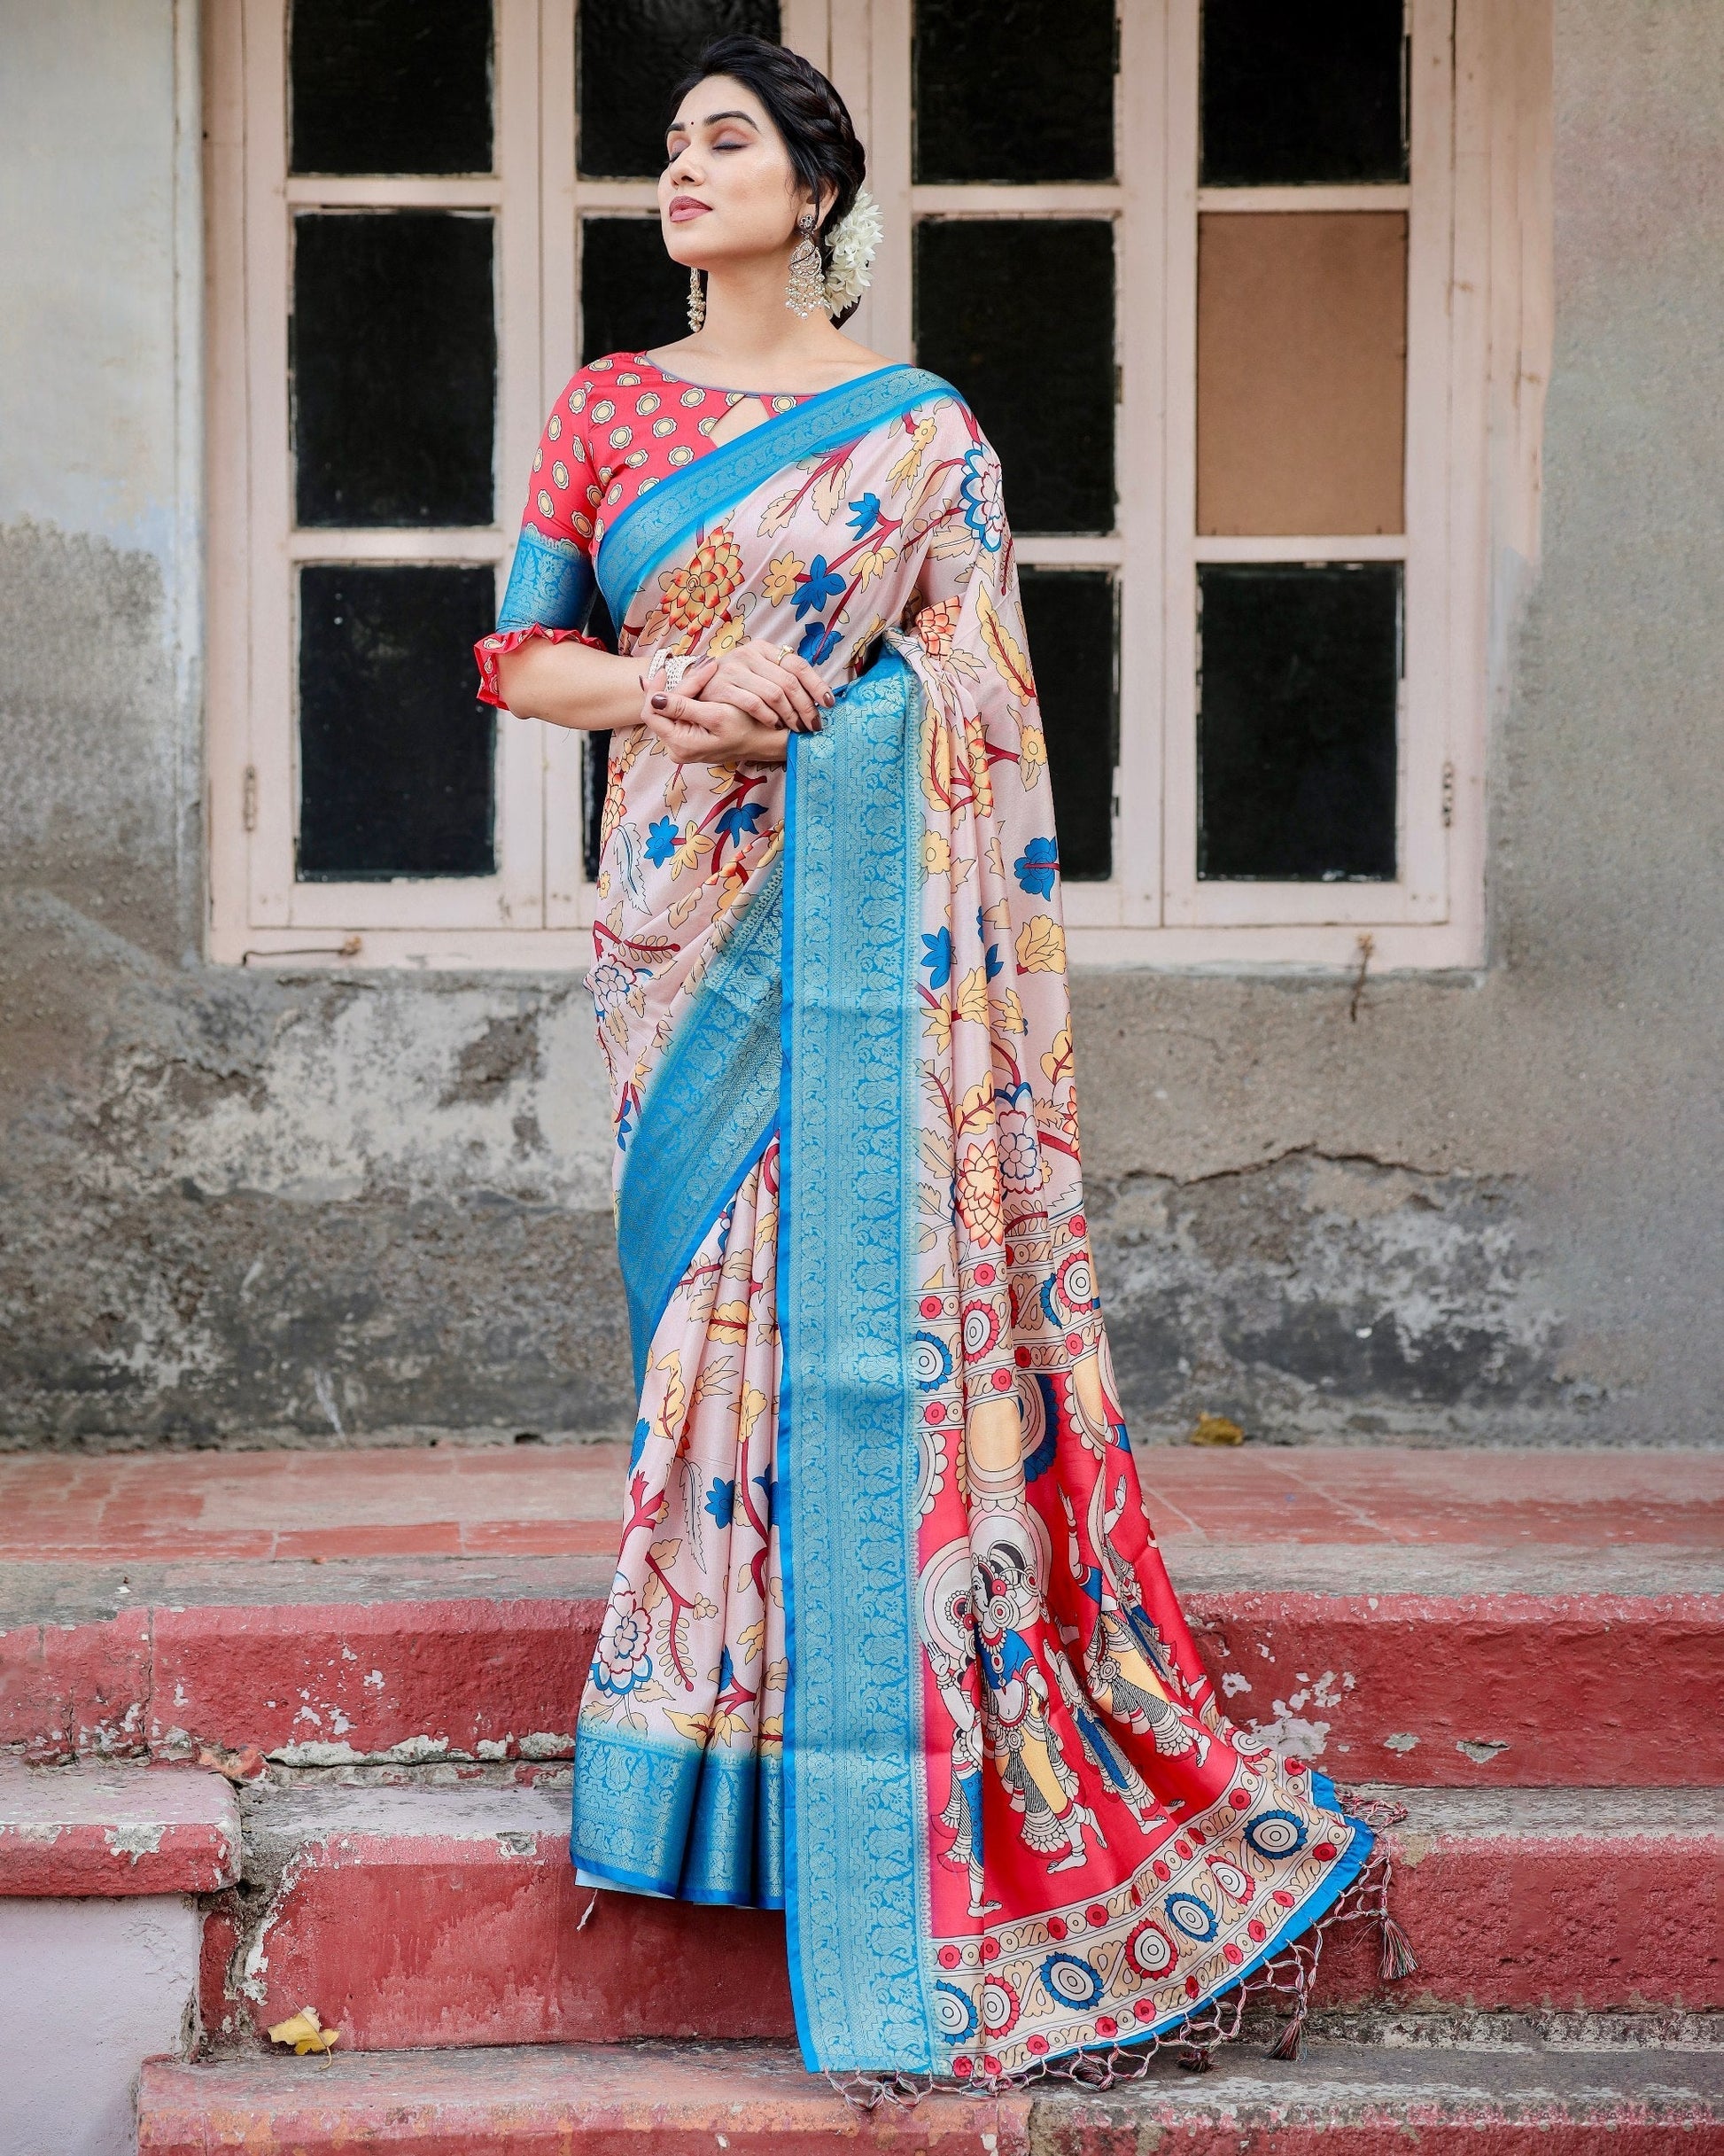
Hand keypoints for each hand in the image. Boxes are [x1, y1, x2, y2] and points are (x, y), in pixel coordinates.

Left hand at [640, 662, 792, 765]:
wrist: (766, 742)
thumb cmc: (748, 728)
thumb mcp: (717, 715)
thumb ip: (683, 707)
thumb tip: (654, 699)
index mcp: (681, 744)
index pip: (652, 712)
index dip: (656, 689)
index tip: (667, 669)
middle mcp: (678, 749)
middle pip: (660, 711)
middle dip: (675, 686)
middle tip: (692, 667)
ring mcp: (683, 746)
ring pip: (670, 711)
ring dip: (683, 690)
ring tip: (700, 672)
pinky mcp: (691, 741)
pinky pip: (680, 716)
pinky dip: (688, 698)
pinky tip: (698, 683)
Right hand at [690, 637, 832, 731]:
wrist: (696, 687)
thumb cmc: (736, 685)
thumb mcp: (760, 673)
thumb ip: (783, 677)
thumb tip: (821, 696)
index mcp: (764, 649)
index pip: (799, 665)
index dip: (817, 686)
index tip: (829, 704)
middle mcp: (749, 654)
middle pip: (789, 682)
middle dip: (806, 707)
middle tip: (814, 725)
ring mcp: (734, 669)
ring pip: (775, 693)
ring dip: (791, 715)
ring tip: (797, 728)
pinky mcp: (721, 687)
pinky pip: (753, 703)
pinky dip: (769, 717)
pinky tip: (776, 725)